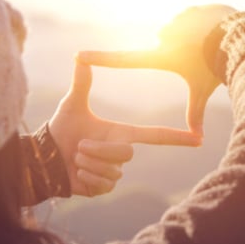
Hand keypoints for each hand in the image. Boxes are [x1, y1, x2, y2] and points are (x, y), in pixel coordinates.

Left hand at [49, 62, 200, 196]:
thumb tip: (80, 56)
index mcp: (121, 132)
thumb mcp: (72, 105)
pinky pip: (104, 185)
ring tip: (76, 158)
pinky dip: (86, 177)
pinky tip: (77, 173)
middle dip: (99, 150)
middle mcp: (121, 152)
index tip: (198, 138)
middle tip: (80, 146)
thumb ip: (82, 83)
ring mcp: (114, 171)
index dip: (176, 137)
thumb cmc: (61, 129)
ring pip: (113, 171)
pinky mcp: (105, 187)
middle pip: (126, 154)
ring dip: (88, 163)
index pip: (154, 135)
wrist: (47, 156)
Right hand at [77, 4, 235, 137]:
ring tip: (205, 43)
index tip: (79, 55)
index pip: (123, 61)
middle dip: (177, 50)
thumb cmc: (217, 66)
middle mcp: (163, 37)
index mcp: (161, 57)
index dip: (99, 59)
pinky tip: (210, 30)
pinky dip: (198, 26)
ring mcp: (175, 21)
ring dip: (188, 37)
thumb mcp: (202, 89)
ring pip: (176, 33)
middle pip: (162, 46)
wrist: (240, 36)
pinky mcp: (188, 10)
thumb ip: (196, 111)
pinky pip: (188, 19)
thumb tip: (198, 138)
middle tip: (196, 54)